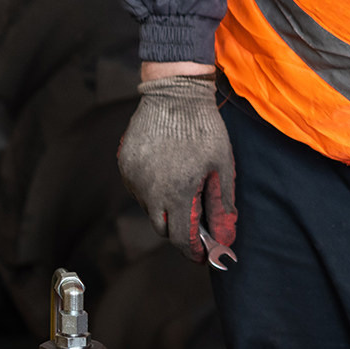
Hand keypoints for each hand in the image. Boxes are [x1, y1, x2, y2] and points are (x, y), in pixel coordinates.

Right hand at [117, 72, 236, 261]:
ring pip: (149, 209)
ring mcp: (133, 178)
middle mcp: (150, 190)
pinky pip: (138, 189)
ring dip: (165, 207)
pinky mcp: (124, 165)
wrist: (174, 93)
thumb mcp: (222, 166)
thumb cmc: (204, 128)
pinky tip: (167, 171)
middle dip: (180, 230)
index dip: (195, 251)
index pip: (182, 239)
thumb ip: (223, 205)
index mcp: (178, 192)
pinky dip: (152, 189)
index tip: (205, 255)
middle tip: (197, 219)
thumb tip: (225, 238)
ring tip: (184, 185)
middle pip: (163, 228)